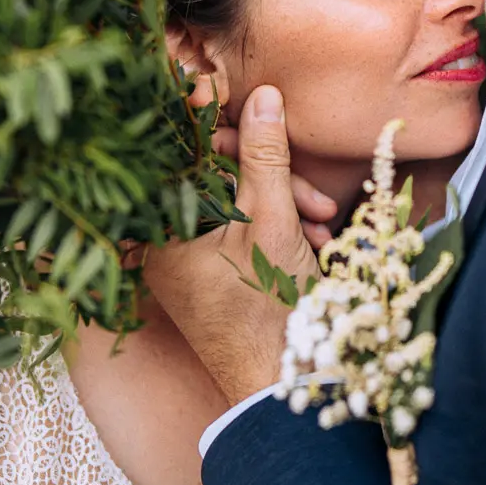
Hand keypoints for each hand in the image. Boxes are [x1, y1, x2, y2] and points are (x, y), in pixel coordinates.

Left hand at [145, 86, 318, 404]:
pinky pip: (236, 229)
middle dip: (272, 174)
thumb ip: (266, 153)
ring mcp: (184, 256)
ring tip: (322, 222)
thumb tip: (264, 95)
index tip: (245, 99)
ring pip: (233, 201)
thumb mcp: (274, 220)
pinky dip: (274, 227)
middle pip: (214, 175)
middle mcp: (163, 237)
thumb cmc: (269, 309)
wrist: (281, 389)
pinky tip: (311, 238)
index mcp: (163, 222)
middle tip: (314, 192)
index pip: (182, 148)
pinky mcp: (206, 270)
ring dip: (283, 202)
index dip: (218, 121)